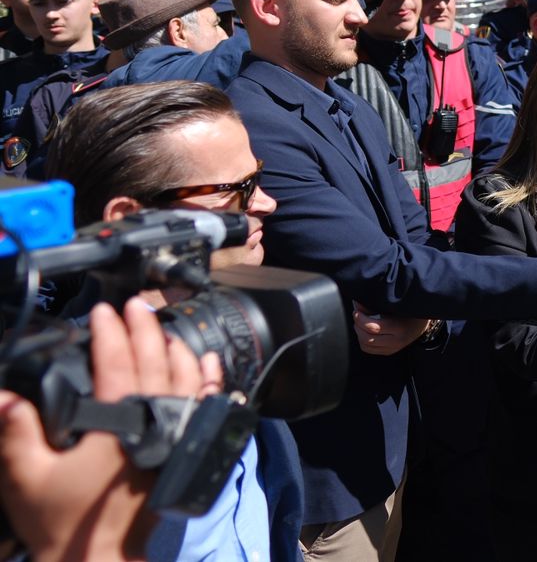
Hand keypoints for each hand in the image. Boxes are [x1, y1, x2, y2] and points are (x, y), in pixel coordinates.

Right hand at [0, 300, 223, 561]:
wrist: (100, 561)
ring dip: (177, 346)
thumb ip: (16, 432)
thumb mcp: (28, 477)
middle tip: (134, 305)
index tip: (102, 311)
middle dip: (145, 327)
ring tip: (163, 326)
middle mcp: (155, 422)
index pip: (116, 363)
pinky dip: (210, 379)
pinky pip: (207, 405)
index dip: (109, 332)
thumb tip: (3, 396)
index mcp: (118, 423)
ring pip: (187, 377)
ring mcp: (177, 436)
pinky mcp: (187, 452)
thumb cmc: (65, 524)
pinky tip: (208, 362)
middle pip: (156, 361)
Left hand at [353, 303, 431, 355]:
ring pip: (366, 346)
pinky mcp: (390, 352)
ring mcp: (393, 348)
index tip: (357, 310)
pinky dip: (362, 341)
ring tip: (360, 323)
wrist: (423, 323)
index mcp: (400, 328)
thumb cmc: (408, 310)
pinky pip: (370, 350)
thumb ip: (376, 306)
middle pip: (368, 338)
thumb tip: (358, 306)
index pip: (373, 328)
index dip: (360, 319)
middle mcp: (397, 341)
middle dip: (358, 326)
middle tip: (357, 315)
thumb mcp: (395, 306)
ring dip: (359, 334)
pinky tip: (364, 332)